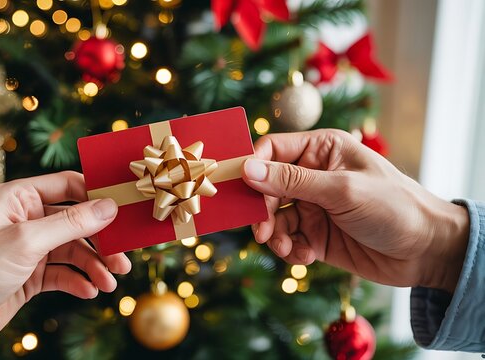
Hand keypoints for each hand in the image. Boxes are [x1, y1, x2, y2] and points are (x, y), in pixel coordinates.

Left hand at [0, 171, 130, 358]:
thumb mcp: (25, 242)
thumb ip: (70, 224)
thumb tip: (109, 207)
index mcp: (19, 198)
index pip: (69, 185)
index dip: (99, 194)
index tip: (126, 208)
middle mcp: (26, 220)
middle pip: (78, 222)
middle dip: (102, 240)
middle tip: (123, 259)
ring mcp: (28, 250)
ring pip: (74, 251)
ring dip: (95, 266)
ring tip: (110, 282)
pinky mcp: (29, 277)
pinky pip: (64, 274)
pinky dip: (79, 281)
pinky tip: (90, 291)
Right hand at [242, 129, 468, 292]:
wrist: (427, 251)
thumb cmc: (393, 207)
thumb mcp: (341, 190)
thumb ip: (292, 181)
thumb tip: (248, 170)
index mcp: (321, 149)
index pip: (272, 149)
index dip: (252, 166)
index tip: (238, 189)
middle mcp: (312, 175)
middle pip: (266, 187)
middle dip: (262, 210)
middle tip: (263, 232)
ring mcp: (312, 206)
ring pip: (273, 217)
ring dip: (274, 235)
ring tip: (286, 250)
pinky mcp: (315, 234)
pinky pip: (287, 240)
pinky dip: (290, 250)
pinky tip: (305, 257)